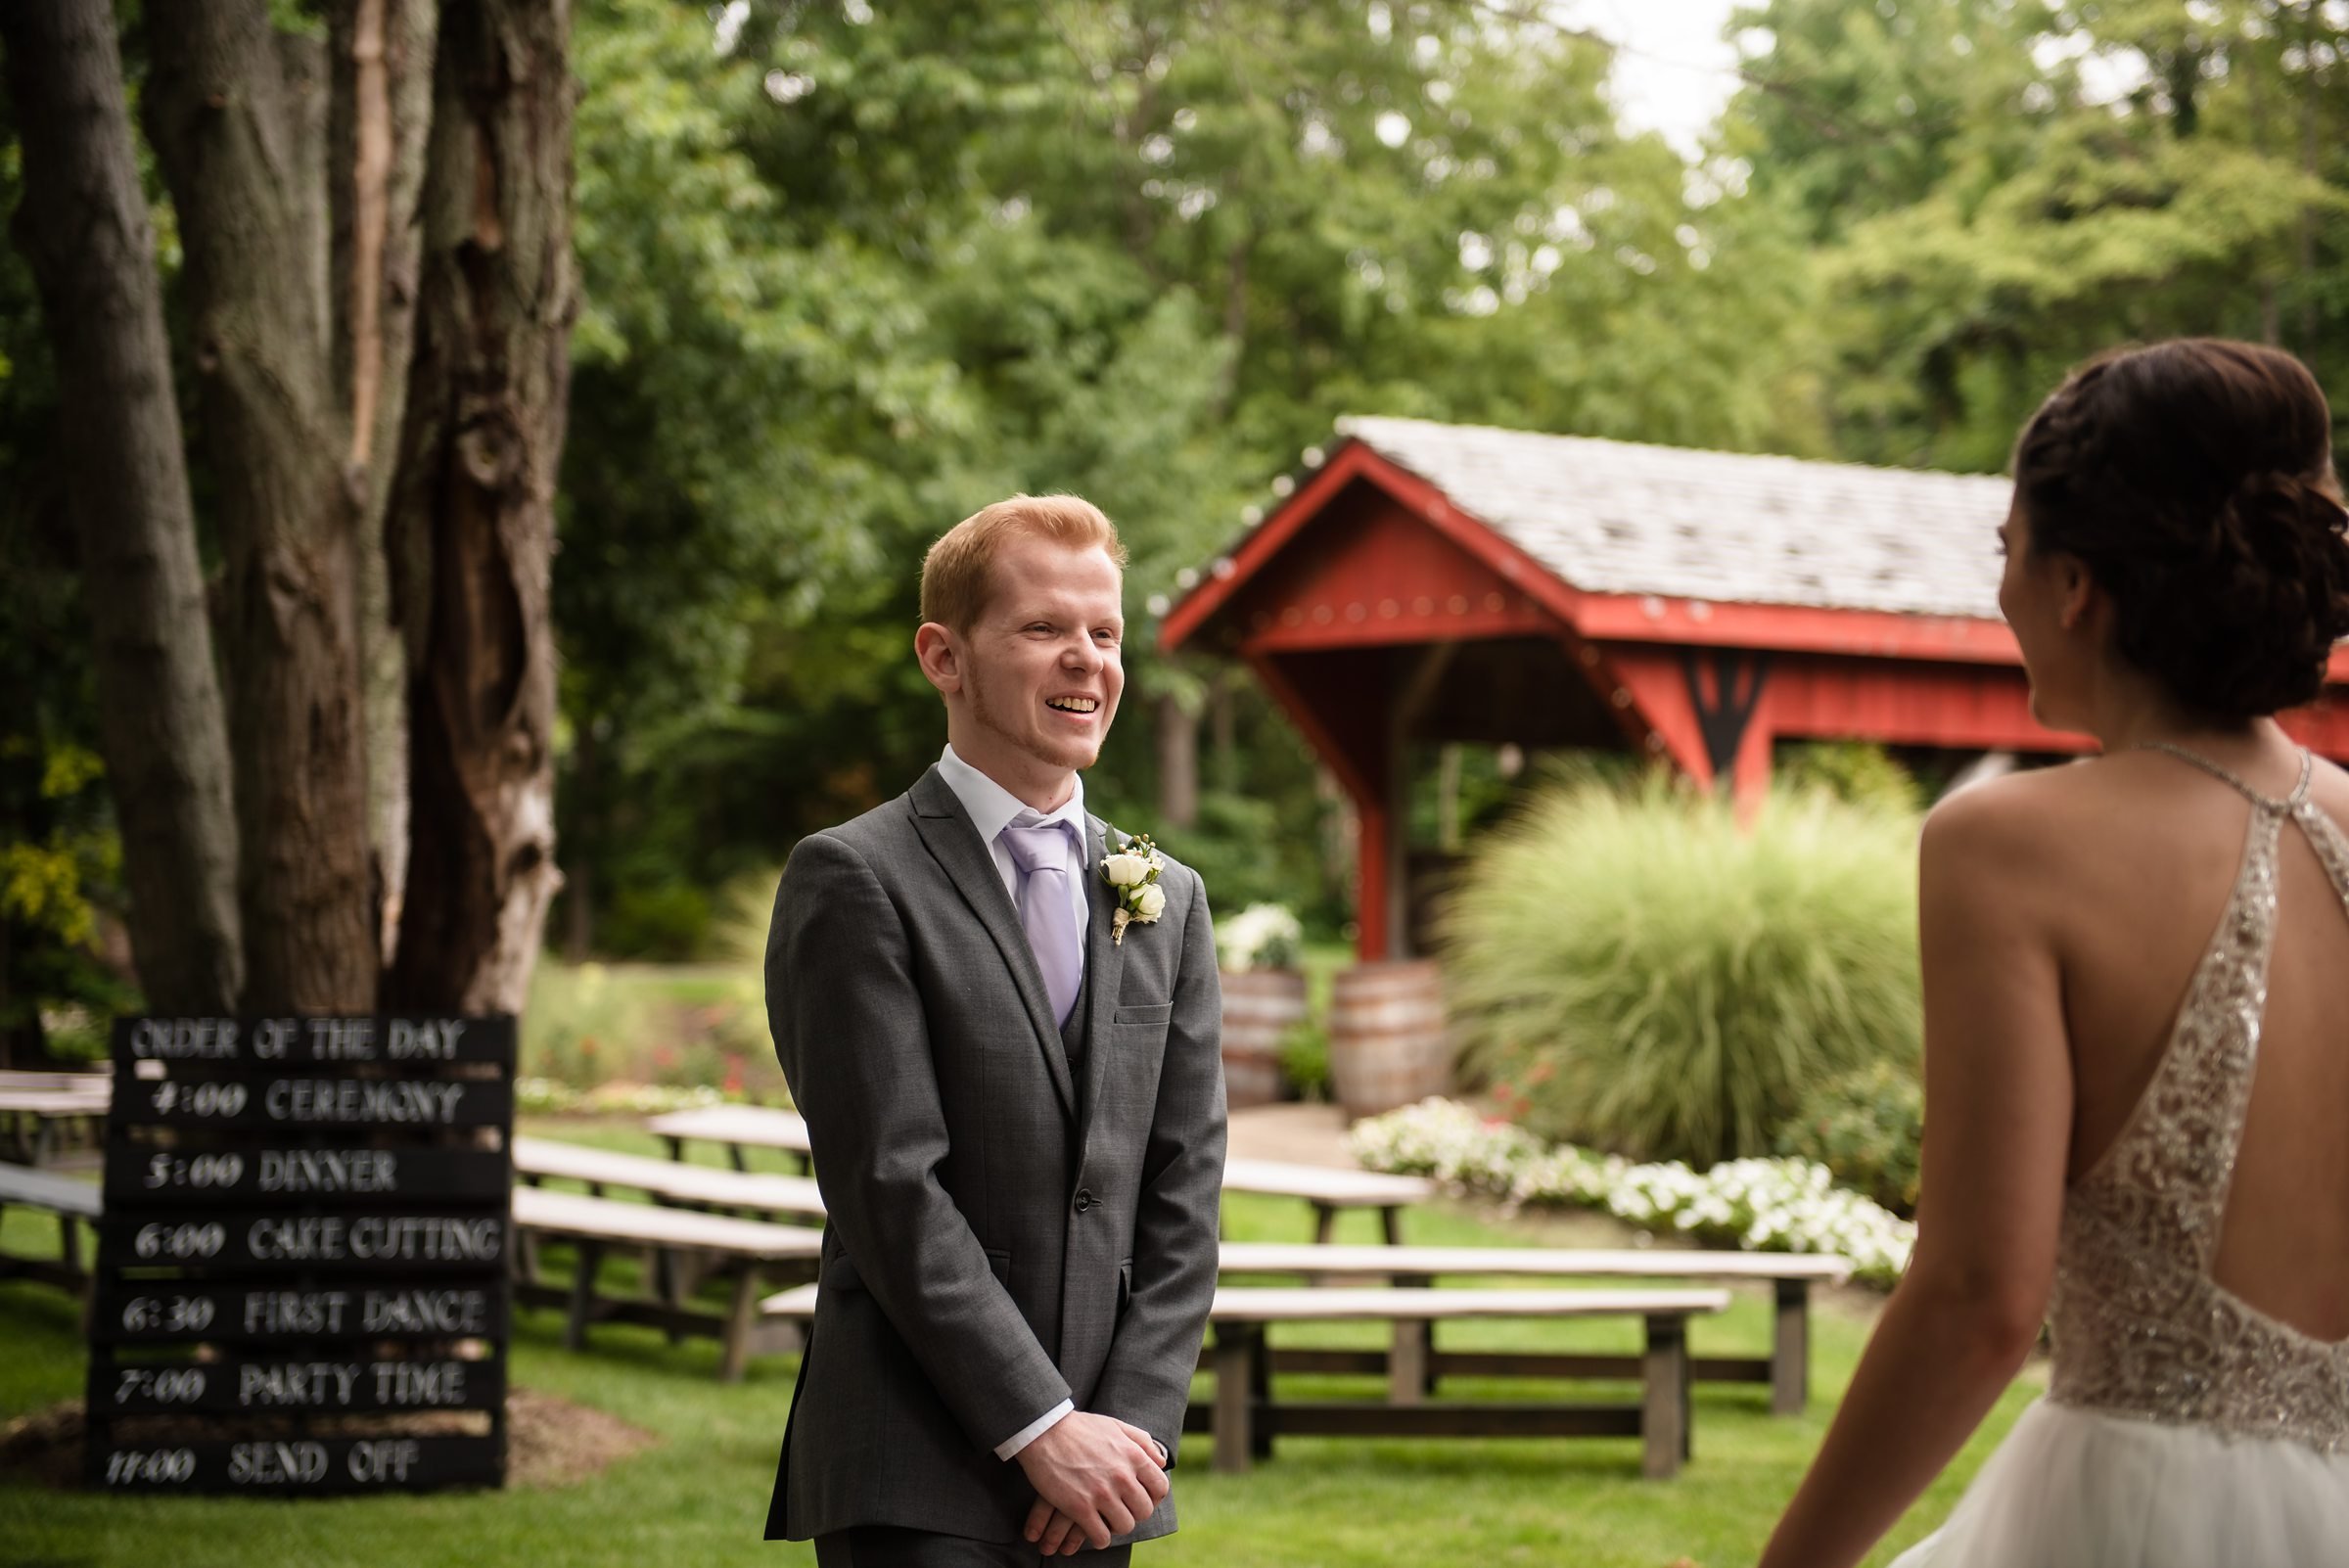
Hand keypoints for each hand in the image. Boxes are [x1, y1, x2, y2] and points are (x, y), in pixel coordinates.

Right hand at [1016, 1415, 1167, 1551]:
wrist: (1044, 1431)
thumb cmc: (1079, 1428)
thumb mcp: (1115, 1425)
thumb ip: (1141, 1441)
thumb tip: (1161, 1462)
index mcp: (1133, 1456)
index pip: (1160, 1488)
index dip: (1153, 1497)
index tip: (1140, 1498)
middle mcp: (1122, 1476)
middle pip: (1144, 1511)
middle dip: (1134, 1512)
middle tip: (1121, 1509)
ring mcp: (1102, 1493)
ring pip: (1125, 1526)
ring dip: (1116, 1526)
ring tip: (1106, 1519)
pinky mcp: (1080, 1508)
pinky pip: (1101, 1537)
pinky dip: (1099, 1538)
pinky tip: (1092, 1530)